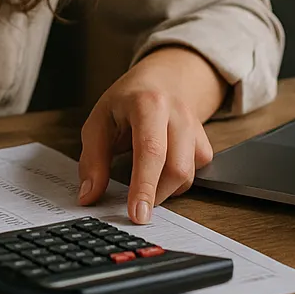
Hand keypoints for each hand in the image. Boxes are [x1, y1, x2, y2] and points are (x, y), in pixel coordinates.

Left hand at [78, 46, 225, 223]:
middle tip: (136, 208)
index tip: (137, 214)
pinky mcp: (205, 142)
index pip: (151, 150)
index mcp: (148, 103)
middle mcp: (178, 113)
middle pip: (177, 168)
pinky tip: (160, 171)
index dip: (144, 186)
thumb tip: (88, 195)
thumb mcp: (99, 120)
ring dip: (164, 189)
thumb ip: (92, 159)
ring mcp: (196, 128)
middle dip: (155, 195)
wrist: (163, 79)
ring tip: (144, 179)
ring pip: (188, 175)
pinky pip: (196, 174)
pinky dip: (176, 182)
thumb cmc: (127, 101)